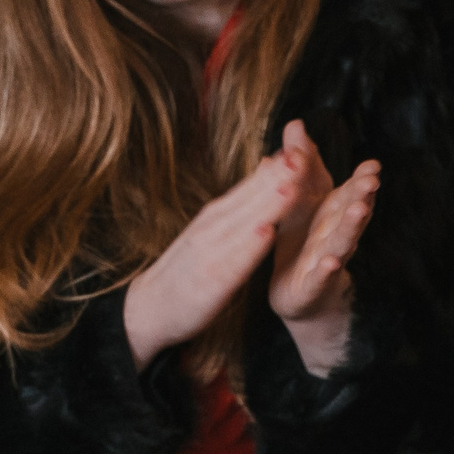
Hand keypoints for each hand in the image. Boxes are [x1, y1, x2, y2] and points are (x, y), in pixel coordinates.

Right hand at [122, 152, 298, 369]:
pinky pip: (234, 261)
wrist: (150, 307)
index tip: (301, 146)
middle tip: (303, 152)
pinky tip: (266, 232)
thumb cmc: (186, 269)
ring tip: (291, 184)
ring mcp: (211, 252)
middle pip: (251, 198)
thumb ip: (240, 204)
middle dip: (278, 176)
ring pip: (245, 223)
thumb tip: (269, 170)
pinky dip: (250, 246)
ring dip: (268, 204)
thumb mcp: (212, 229)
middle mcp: (213, 227)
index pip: (251, 186)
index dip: (277, 167)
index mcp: (217, 215)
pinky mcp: (211, 281)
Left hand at [265, 120, 377, 374]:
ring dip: (351, 227)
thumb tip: (296, 123)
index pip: (348, 194)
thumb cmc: (302, 243)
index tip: (373, 166)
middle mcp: (334, 236)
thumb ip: (301, 164)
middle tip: (372, 181)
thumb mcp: (299, 200)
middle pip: (350, 215)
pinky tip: (330, 262)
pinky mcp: (311, 286)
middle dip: (361, 197)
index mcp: (332, 215)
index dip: (361, 181)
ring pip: (341, 243)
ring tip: (359, 210)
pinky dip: (326, 270)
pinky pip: (319, 277)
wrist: (297, 296)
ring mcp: (326, 262)